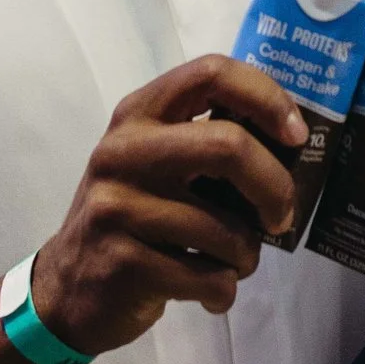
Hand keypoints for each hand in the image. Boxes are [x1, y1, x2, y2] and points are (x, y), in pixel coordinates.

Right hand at [29, 56, 308, 355]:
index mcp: (139, 114)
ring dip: (247, 257)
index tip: (296, 136)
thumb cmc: (134, 217)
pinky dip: (223, 290)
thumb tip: (292, 143)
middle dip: (275, 188)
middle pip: (229, 147)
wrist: (69, 286)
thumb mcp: (158, 164)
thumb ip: (208, 143)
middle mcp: (124, 151)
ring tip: (231, 263)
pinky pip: (209, 278)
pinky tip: (208, 291)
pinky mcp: (124, 262)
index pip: (211, 73)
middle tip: (281, 217)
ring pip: (226, 230)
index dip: (267, 98)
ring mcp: (119, 206)